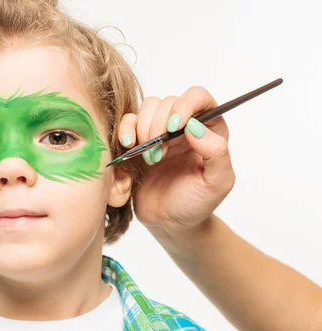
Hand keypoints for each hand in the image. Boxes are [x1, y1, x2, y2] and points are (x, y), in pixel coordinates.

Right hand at [117, 86, 235, 236]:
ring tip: (148, 158)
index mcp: (209, 128)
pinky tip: (128, 146)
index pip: (198, 97)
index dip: (184, 105)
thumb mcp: (217, 183)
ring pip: (147, 107)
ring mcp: (159, 130)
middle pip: (168, 102)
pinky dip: (125, 130)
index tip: (174, 127)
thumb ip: (216, 153)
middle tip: (159, 155)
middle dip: (159, 126)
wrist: (169, 222)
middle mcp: (184, 124)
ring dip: (143, 129)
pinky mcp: (137, 140)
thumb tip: (195, 127)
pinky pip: (127, 121)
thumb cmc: (196, 203)